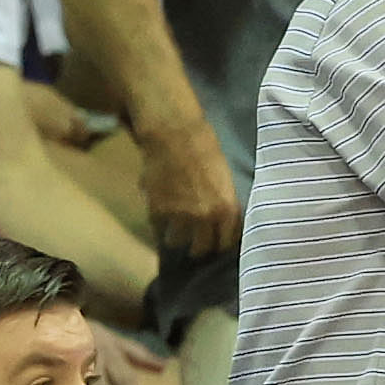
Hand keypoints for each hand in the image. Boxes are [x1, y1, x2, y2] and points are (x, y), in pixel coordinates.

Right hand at [135, 116, 239, 258]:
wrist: (174, 134)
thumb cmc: (205, 148)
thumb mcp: (225, 179)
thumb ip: (223, 204)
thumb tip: (220, 222)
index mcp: (227, 210)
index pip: (225, 243)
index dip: (219, 243)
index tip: (214, 242)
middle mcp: (205, 218)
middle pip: (201, 249)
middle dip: (198, 247)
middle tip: (194, 242)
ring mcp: (180, 217)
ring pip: (176, 241)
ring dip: (176, 236)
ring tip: (175, 228)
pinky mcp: (157, 211)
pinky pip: (158, 227)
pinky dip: (159, 222)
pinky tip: (161, 213)